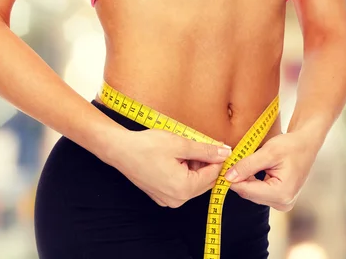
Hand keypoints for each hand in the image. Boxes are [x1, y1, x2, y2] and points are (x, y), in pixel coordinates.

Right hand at [108, 129, 231, 207]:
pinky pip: (182, 186)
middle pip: (205, 182)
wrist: (120, 150)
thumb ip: (206, 151)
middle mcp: (178, 199)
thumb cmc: (147, 146)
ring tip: (184, 150)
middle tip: (199, 144)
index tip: (220, 145)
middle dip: (206, 164)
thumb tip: (225, 153)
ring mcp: (168, 200)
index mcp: (184, 188)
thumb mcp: (181, 144)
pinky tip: (176, 159)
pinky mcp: (161, 196)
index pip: (214, 174)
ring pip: (194, 184)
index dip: (219, 158)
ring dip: (195, 168)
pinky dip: (184, 173)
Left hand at [224, 131, 319, 210]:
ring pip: (252, 193)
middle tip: (233, 161)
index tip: (223, 166)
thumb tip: (228, 177)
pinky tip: (255, 169)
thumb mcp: (268, 152)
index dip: (232, 179)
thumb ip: (247, 165)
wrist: (306, 145)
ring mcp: (282, 203)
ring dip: (246, 179)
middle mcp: (283, 203)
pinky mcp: (279, 200)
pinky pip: (258, 192)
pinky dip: (253, 181)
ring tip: (248, 162)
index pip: (247, 190)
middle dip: (239, 178)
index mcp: (282, 193)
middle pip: (249, 193)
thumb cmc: (292, 146)